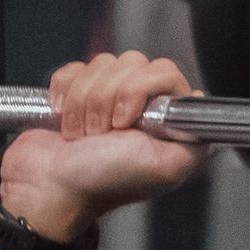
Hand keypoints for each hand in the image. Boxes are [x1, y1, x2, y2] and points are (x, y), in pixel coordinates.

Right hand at [0, 52, 205, 240]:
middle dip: (107, 98)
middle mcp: (140, 106)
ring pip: (100, 63)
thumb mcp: (164, 168)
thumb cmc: (101, 183)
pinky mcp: (74, 93)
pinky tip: (65, 122)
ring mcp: (107, 97)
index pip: (164, 72)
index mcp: (165, 120)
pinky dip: (64, 94)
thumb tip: (201, 104)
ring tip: (83, 136)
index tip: (125, 123)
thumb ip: (196, 139)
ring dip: (84, 102)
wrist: (48, 187)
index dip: (139, 90)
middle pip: (130, 62)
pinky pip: (73, 69)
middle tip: (102, 134)